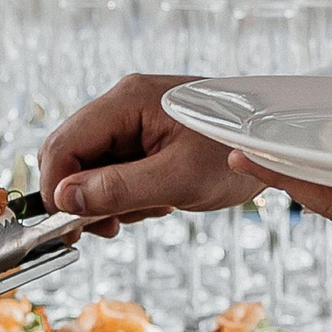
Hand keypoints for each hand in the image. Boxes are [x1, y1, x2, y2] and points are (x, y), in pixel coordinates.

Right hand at [38, 74, 260, 236]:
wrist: (275, 141)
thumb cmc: (234, 152)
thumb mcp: (178, 179)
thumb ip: (118, 189)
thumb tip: (64, 199)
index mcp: (126, 100)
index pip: (64, 143)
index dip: (56, 187)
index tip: (66, 226)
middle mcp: (122, 103)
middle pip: (70, 153)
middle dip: (79, 196)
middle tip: (102, 230)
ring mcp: (132, 119)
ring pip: (90, 164)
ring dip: (106, 198)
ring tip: (145, 212)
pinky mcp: (143, 136)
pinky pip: (114, 167)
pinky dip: (125, 193)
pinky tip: (154, 204)